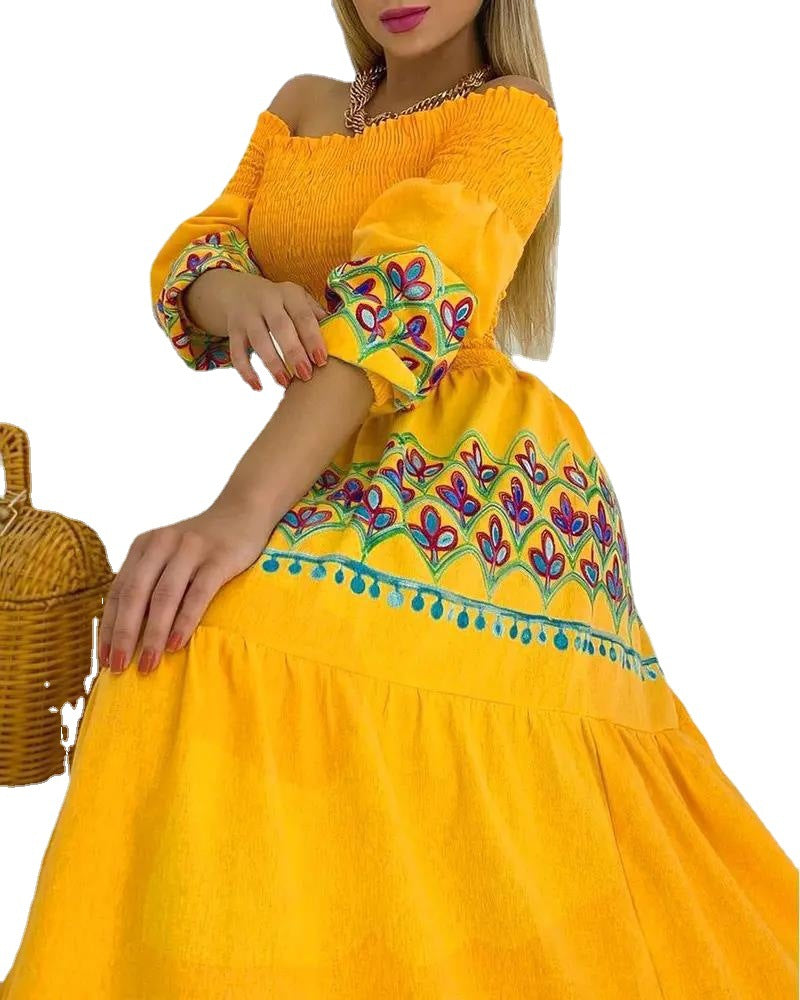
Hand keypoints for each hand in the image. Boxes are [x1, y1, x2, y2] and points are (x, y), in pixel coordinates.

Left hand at [98, 499, 275, 675]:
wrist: (244, 512)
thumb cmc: (203, 546)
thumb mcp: (169, 556)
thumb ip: (150, 582)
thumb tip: (128, 634)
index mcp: (143, 546)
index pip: (118, 592)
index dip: (109, 627)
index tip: (105, 660)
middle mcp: (161, 544)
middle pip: (135, 595)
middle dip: (124, 634)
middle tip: (119, 667)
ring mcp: (190, 549)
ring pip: (163, 596)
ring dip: (152, 634)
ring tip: (147, 664)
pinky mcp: (218, 557)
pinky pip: (197, 593)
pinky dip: (184, 621)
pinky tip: (176, 645)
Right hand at [201, 270, 329, 390]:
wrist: (238, 292)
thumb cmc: (281, 303)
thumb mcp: (298, 301)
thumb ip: (316, 317)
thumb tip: (341, 339)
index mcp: (289, 293)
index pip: (303, 316)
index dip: (313, 339)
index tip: (321, 360)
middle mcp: (267, 300)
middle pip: (280, 328)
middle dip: (294, 353)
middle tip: (305, 375)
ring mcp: (247, 315)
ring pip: (258, 341)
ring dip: (272, 364)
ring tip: (285, 382)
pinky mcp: (233, 329)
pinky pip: (237, 353)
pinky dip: (246, 371)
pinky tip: (258, 386)